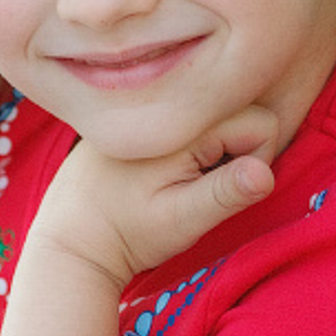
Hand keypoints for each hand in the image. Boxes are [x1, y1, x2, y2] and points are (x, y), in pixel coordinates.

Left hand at [31, 106, 280, 285]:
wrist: (69, 237)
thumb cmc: (129, 234)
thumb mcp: (182, 220)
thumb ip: (227, 193)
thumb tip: (266, 173)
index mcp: (183, 123)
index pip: (261, 122)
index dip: (255, 160)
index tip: (219, 186)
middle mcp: (165, 98)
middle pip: (240, 110)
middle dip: (236, 148)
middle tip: (197, 183)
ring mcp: (149, 101)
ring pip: (213, 112)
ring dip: (212, 144)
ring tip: (178, 177)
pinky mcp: (137, 110)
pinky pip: (185, 114)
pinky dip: (187, 139)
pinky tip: (161, 170)